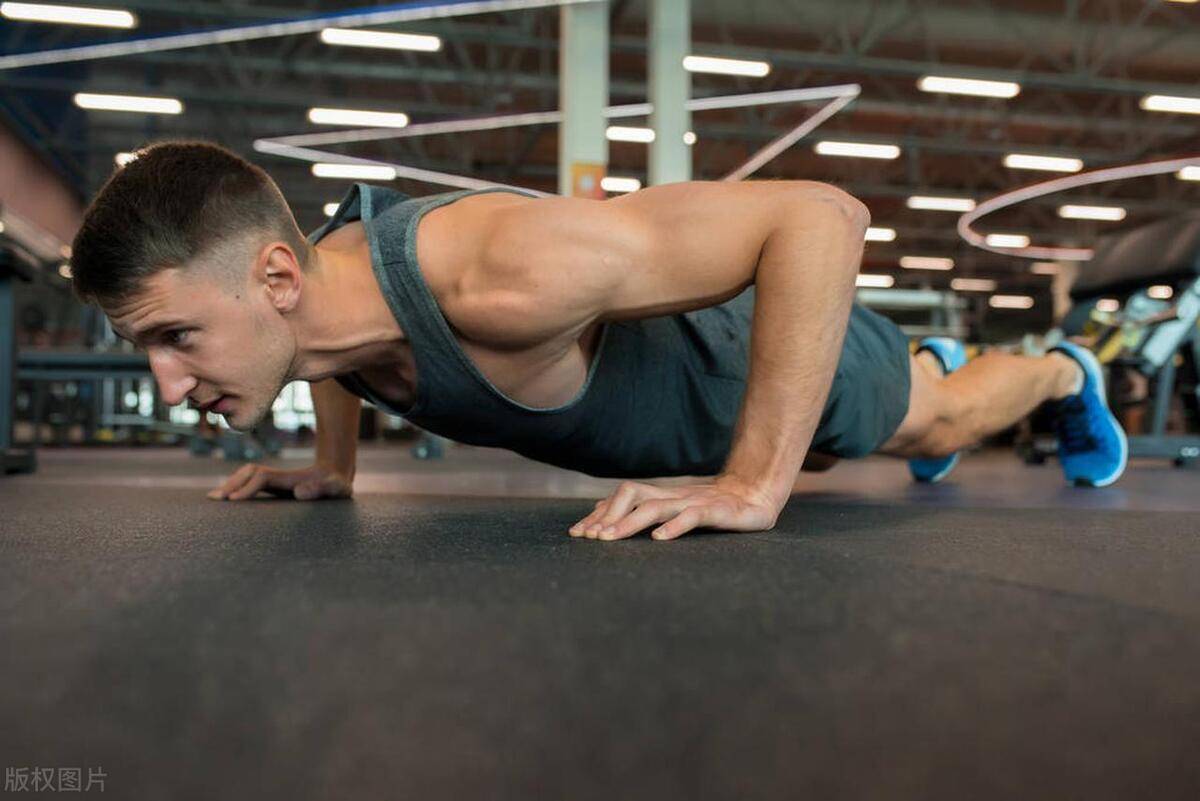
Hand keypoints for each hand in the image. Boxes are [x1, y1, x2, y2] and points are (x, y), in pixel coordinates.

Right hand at [207, 462, 353, 501]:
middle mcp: (278, 476)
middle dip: (232, 484)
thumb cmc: (336, 486)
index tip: (234, 501)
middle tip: (215, 500)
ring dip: (230, 484)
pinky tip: (224, 500)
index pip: (262, 478)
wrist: (336, 476)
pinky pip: (249, 483)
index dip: (247, 488)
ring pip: (246, 475)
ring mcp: (274, 480)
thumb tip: (299, 493)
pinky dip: (235, 488)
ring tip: (214, 500)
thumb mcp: (336, 488)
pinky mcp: (273, 485)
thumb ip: (321, 489)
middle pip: (249, 473)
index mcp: (289, 478)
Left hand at [568, 475, 782, 541]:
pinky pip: (692, 516)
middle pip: (632, 495)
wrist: (756, 495)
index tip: (577, 534)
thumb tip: (603, 514)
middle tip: (590, 539)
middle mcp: (673, 495)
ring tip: (611, 538)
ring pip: (656, 506)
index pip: (623, 497)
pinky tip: (660, 539)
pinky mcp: (717, 510)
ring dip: (630, 523)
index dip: (599, 514)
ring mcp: (693, 501)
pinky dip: (674, 527)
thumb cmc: (713, 506)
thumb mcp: (675, 509)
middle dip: (608, 515)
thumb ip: (643, 510)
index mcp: (662, 496)